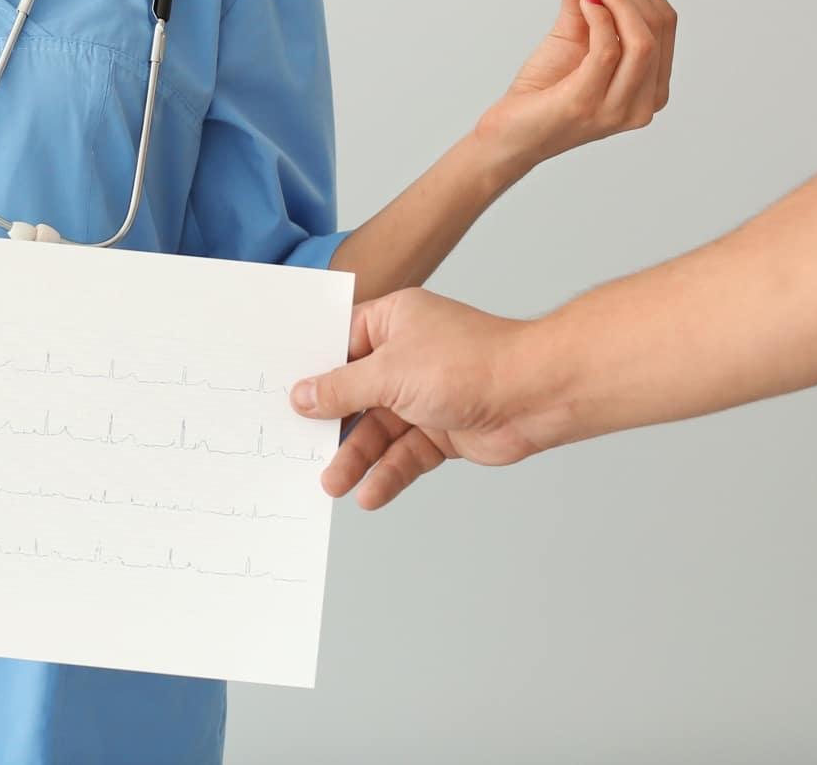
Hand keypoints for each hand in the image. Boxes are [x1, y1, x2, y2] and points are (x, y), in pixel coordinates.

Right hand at [289, 288, 549, 509]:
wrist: (535, 395)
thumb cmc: (468, 363)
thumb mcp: (389, 373)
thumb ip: (342, 388)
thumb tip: (303, 396)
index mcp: (392, 322)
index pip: (340, 344)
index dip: (312, 371)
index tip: (282, 396)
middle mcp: (405, 356)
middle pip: (355, 394)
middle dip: (331, 425)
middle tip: (300, 449)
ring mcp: (423, 396)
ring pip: (378, 431)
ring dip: (356, 457)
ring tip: (332, 484)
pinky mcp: (441, 431)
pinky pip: (405, 455)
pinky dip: (388, 473)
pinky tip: (370, 494)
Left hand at [471, 0, 677, 171]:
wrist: (509, 133)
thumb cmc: (544, 89)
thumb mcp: (571, 31)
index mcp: (652, 85)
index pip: (664, 23)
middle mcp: (645, 102)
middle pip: (657, 25)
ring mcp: (619, 107)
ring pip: (641, 38)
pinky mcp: (587, 104)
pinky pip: (608, 50)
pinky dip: (599, 16)